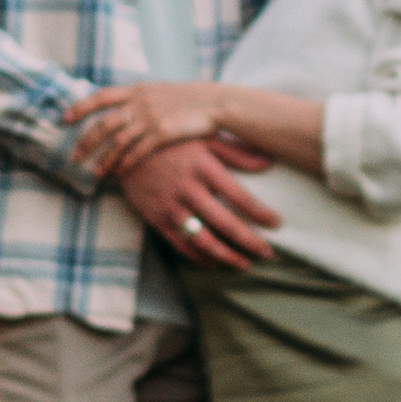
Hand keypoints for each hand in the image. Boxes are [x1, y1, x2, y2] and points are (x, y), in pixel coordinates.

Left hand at [67, 80, 220, 178]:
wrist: (214, 102)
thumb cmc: (186, 98)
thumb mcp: (157, 91)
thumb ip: (138, 98)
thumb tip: (119, 107)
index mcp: (136, 90)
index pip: (100, 97)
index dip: (80, 107)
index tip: (65, 118)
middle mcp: (140, 102)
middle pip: (104, 123)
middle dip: (86, 142)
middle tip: (74, 157)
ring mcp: (151, 118)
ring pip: (118, 141)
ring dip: (104, 159)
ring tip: (95, 173)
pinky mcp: (163, 133)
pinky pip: (138, 151)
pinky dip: (125, 163)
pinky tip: (118, 173)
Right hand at [116, 135, 279, 268]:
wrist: (123, 147)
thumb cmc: (171, 139)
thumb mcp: (202, 137)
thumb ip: (235, 151)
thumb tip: (268, 162)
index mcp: (203, 167)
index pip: (239, 196)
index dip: (260, 213)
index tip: (277, 224)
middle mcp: (188, 189)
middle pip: (225, 223)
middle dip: (249, 241)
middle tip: (267, 253)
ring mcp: (171, 207)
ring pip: (203, 240)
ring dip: (227, 256)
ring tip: (244, 264)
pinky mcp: (157, 219)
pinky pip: (181, 245)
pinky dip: (200, 258)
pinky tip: (215, 263)